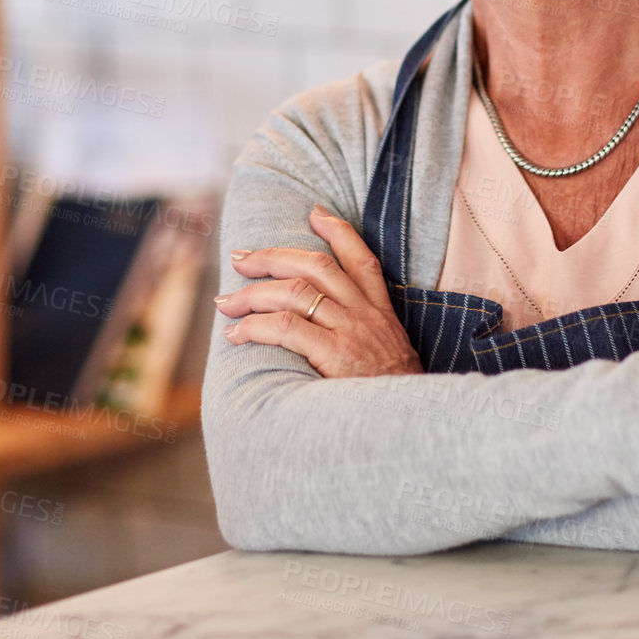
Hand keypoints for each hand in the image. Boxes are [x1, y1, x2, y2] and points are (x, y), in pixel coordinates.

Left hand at [215, 204, 423, 378]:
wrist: (412, 426)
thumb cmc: (391, 398)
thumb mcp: (392, 358)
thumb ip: (366, 339)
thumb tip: (324, 331)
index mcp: (380, 313)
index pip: (362, 260)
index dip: (338, 231)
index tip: (315, 212)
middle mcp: (366, 315)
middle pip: (316, 265)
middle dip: (273, 257)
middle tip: (241, 259)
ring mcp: (351, 332)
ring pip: (295, 292)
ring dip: (253, 293)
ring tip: (226, 303)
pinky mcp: (335, 354)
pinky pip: (287, 327)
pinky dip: (255, 326)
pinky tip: (236, 334)